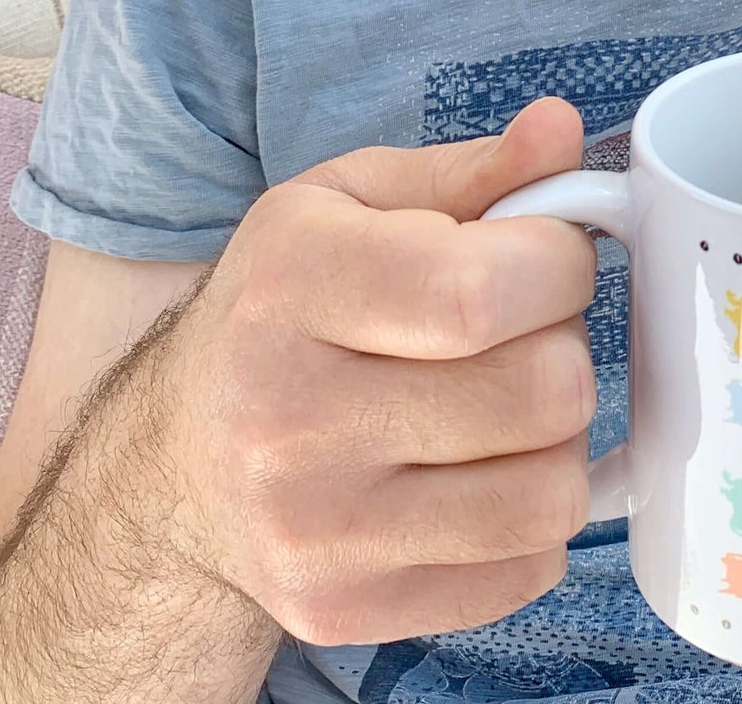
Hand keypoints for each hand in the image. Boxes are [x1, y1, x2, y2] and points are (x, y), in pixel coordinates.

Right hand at [143, 97, 597, 645]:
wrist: (178, 460)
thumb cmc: (287, 306)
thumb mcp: (354, 202)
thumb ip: (472, 170)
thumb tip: (560, 129)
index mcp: (291, 284)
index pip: (479, 291)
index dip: (558, 266)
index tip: (547, 258)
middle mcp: (285, 416)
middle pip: (539, 391)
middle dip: (563, 346)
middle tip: (519, 334)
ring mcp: (313, 532)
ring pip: (550, 492)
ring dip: (557, 440)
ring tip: (504, 406)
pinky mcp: (344, 612)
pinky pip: (529, 568)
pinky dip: (531, 518)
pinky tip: (479, 475)